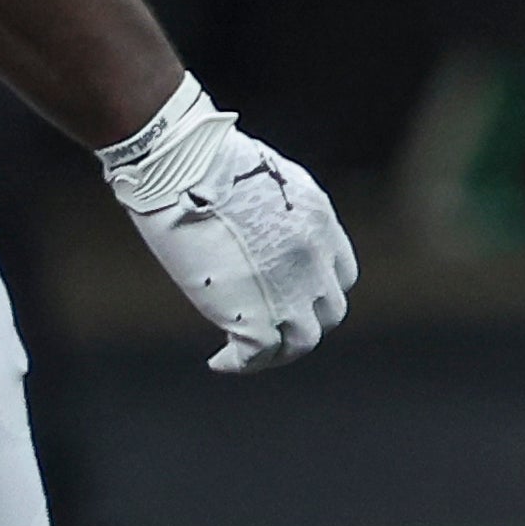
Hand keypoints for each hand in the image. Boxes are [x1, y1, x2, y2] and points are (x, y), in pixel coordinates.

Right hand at [100, 78, 351, 375]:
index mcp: (320, 223)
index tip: (289, 299)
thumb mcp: (263, 182)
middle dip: (303, 325)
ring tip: (243, 357)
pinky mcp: (254, 311)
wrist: (183, 164)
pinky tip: (219, 362)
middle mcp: (315, 258)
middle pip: (329, 312)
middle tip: (268, 332)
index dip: (317, 292)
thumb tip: (253, 227)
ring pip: (302, 341)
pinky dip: (240, 364)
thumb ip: (274, 213)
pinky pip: (257, 355)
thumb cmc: (206, 161)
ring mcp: (290, 288)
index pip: (341, 274)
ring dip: (276, 354)